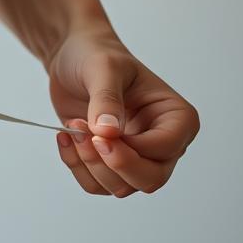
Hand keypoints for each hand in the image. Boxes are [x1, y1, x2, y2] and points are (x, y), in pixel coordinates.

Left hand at [45, 25, 198, 197]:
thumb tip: (107, 133)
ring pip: (121, 187)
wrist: (72, 58)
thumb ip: (107, 99)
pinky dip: (77, 167)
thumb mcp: (103, 68)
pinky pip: (97, 185)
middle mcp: (163, 143)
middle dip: (111, 165)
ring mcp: (138, 156)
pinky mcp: (111, 162)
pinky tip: (66, 138)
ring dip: (89, 164)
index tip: (98, 133)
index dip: (129, 150)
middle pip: (149, 180)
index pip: (163, 150)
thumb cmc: (96, 55)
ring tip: (72, 128)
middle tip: (83, 136)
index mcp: (177, 118)